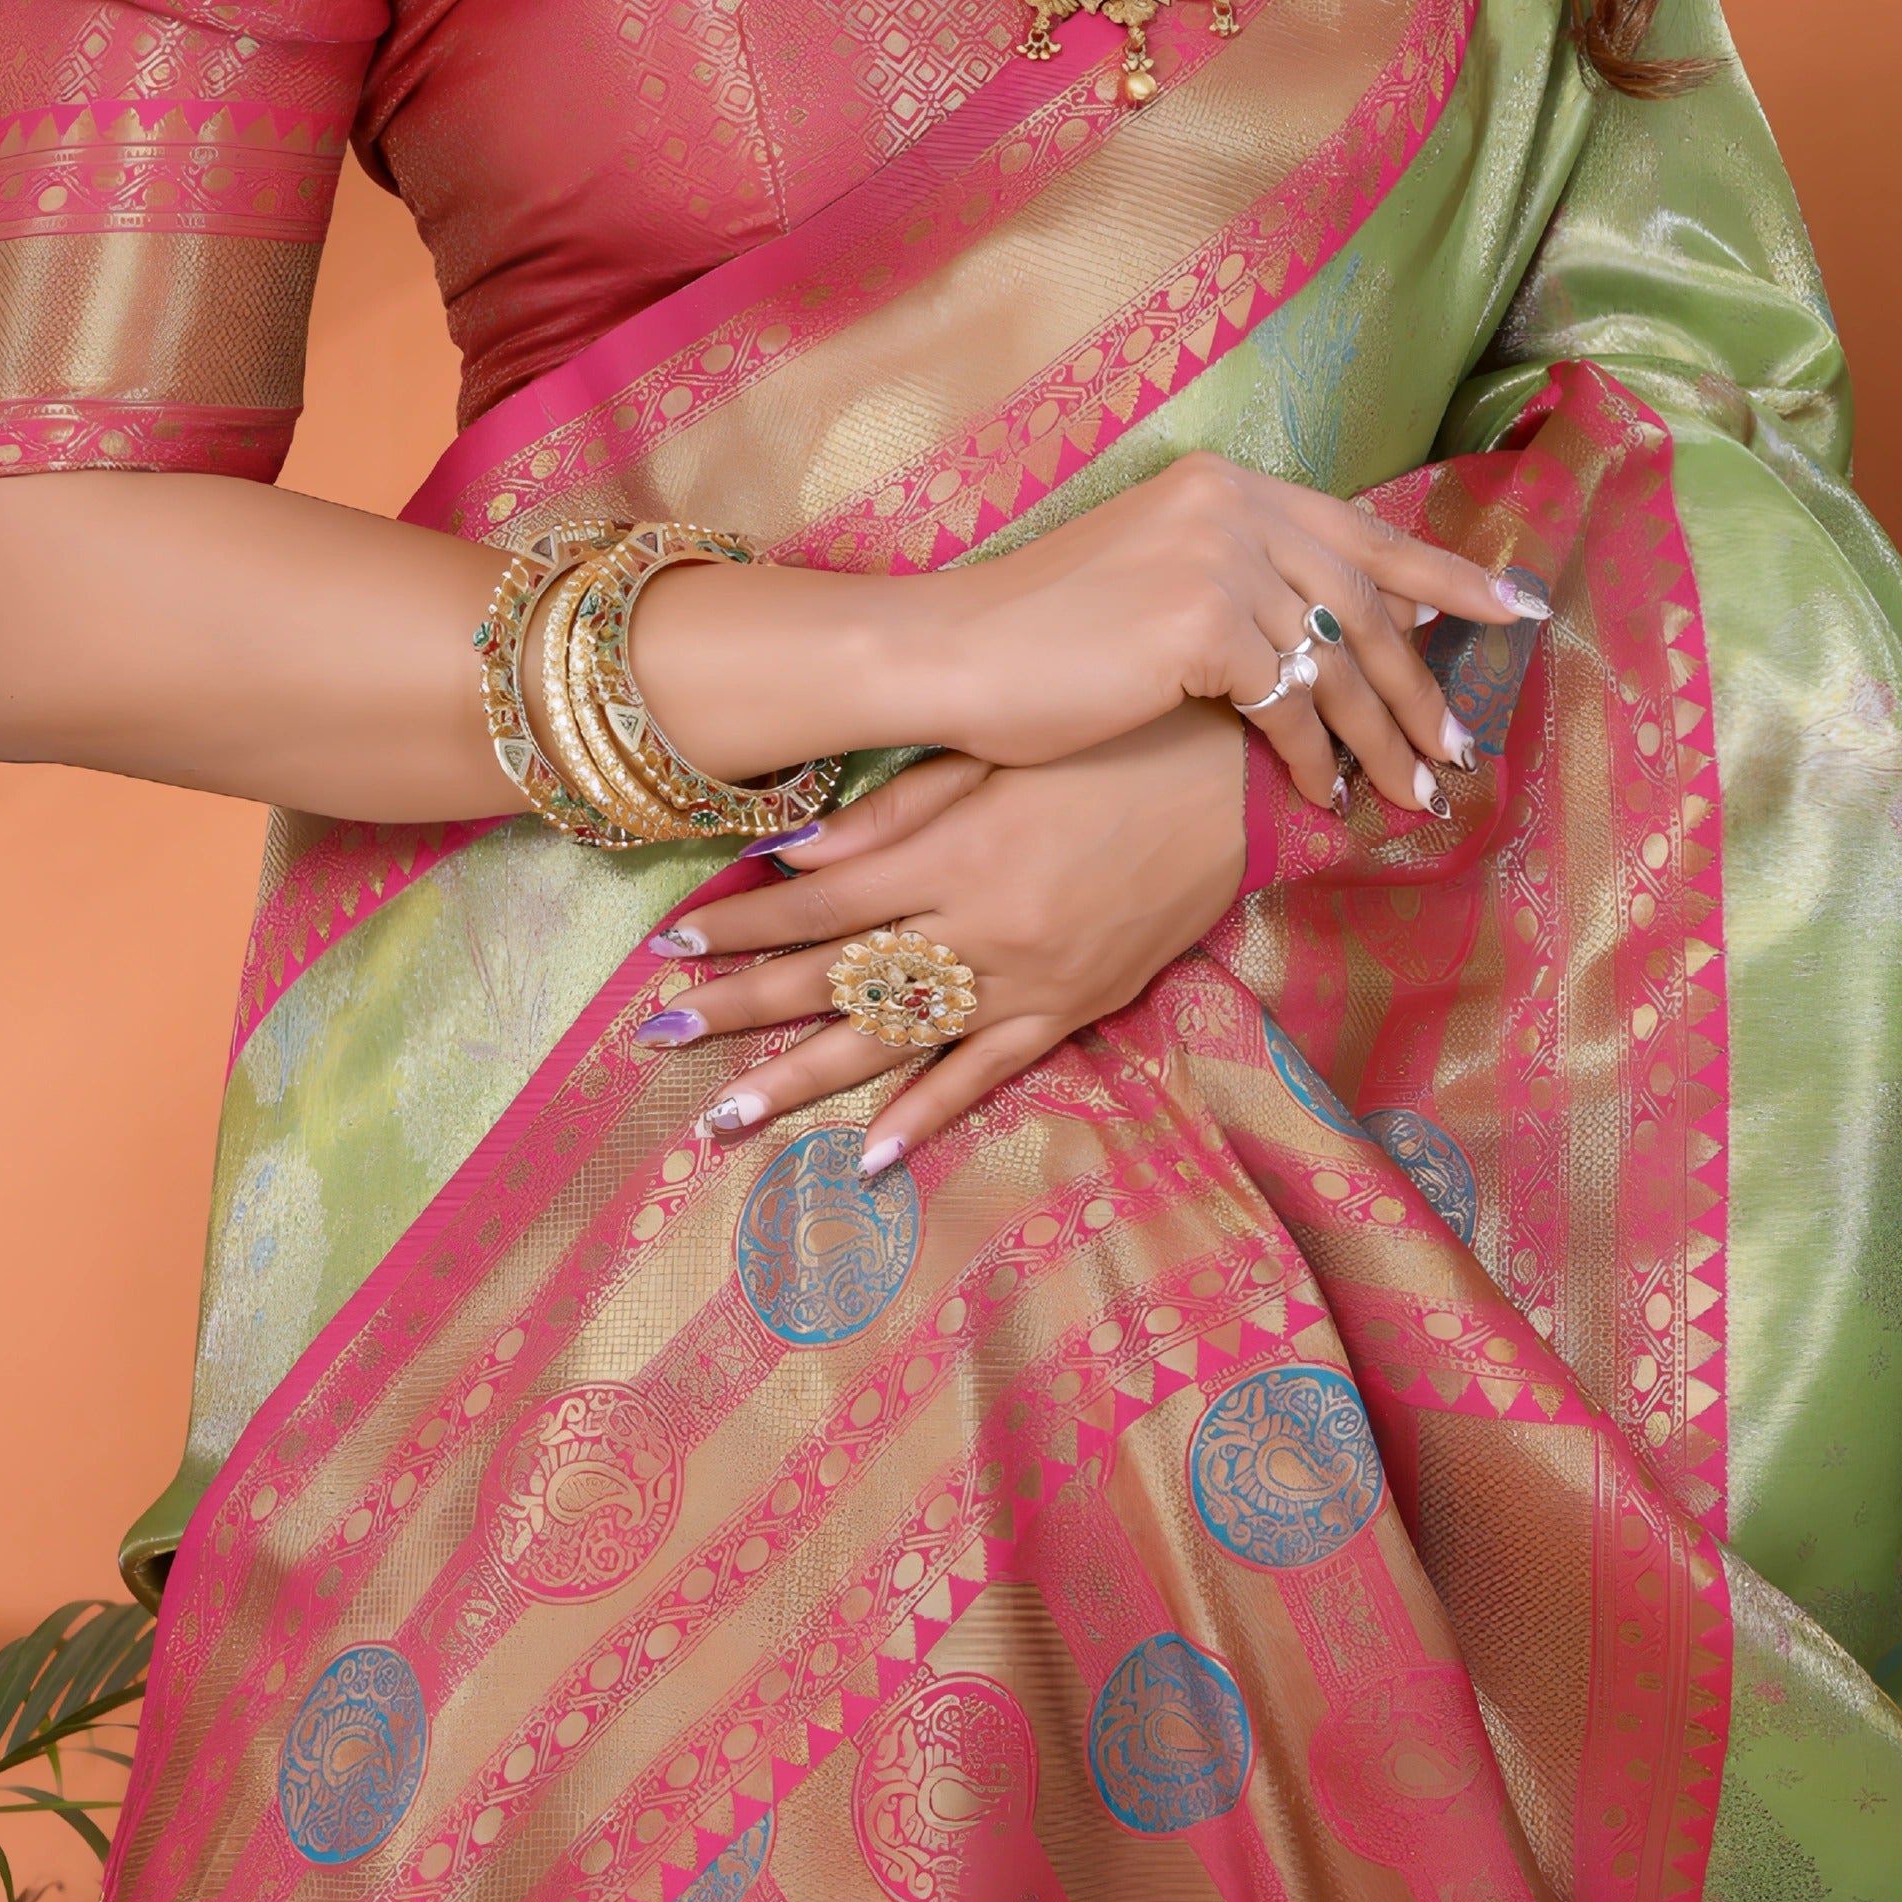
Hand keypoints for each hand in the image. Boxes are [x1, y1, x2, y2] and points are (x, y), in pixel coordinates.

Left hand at [628, 706, 1252, 1166]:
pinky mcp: (1075, 1009)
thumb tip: (794, 853)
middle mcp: (981, 926)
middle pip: (838, 979)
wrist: (1242, 785)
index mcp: (954, 851)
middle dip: (742, 1008)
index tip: (672, 947)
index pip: (819, 901)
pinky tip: (868, 1156)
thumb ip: (896, 810)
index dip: (742, 925)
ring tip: (724, 1118)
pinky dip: (928, 1117)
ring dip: (804, 1080)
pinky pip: (989, 1075)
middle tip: (659, 1038)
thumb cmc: (1113, 744)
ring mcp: (1028, 979)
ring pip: (896, 1043)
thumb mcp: (998, 752)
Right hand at [912, 451, 1538, 806]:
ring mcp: (1219, 558)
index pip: (1363, 531)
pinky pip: (1290, 706)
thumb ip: (1248, 585)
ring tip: (1415, 792)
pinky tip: (1326, 797)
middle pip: (1366, 603)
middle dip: (1422, 688)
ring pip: (1337, 662)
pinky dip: (1316, 759)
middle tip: (1461, 749)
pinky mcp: (1202, 623)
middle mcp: (1233, 505)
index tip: (1515, 607)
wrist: (951, 652)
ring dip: (1383, 738)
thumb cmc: (1040, 634)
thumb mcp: (1158, 578)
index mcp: (1226, 485)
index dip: (1448, 572)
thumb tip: (1346, 628)